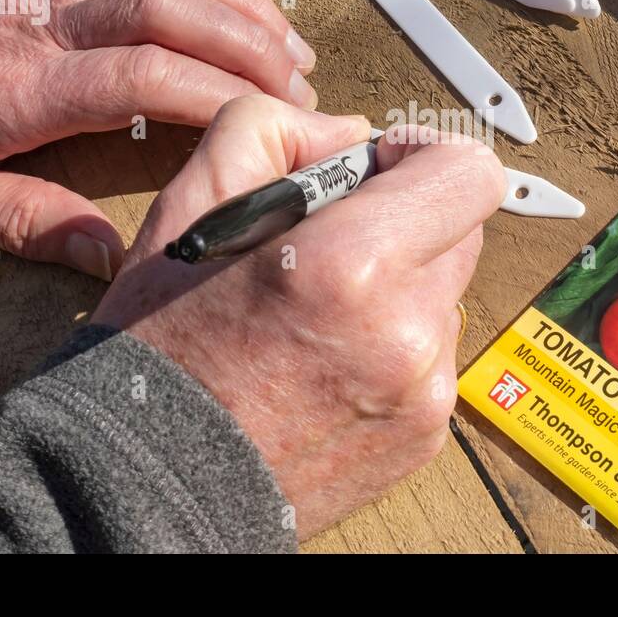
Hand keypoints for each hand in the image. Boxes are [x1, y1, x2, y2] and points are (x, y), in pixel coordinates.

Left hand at [0, 0, 317, 279]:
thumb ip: (21, 222)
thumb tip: (110, 256)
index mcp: (15, 89)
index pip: (142, 75)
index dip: (222, 92)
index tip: (278, 119)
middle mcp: (39, 24)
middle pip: (168, 10)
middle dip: (250, 44)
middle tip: (305, 87)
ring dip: (236, 3)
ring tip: (289, 46)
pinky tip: (228, 2)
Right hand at [93, 95, 505, 537]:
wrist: (149, 484)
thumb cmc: (161, 348)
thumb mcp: (189, 206)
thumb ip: (271, 132)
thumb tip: (351, 134)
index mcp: (351, 263)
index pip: (468, 173)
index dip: (424, 155)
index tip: (380, 169)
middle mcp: (405, 331)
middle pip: (462, 230)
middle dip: (406, 219)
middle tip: (331, 242)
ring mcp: (423, 392)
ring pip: (444, 296)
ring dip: (399, 287)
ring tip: (317, 315)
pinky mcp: (425, 435)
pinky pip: (433, 358)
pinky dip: (394, 347)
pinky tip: (327, 363)